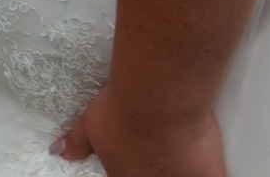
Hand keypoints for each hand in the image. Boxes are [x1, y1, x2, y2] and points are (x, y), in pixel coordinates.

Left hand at [58, 86, 225, 176]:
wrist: (157, 99)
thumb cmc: (123, 110)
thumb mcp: (90, 124)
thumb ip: (76, 142)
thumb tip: (59, 151)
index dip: (130, 168)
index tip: (139, 156)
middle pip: (153, 176)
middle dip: (155, 167)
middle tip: (159, 147)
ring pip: (180, 175)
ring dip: (179, 168)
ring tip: (179, 147)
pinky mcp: (210, 175)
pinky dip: (209, 171)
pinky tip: (207, 163)